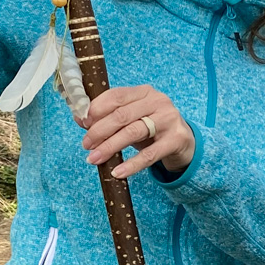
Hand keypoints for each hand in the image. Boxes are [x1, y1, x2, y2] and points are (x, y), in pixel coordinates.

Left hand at [81, 85, 195, 179]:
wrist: (185, 142)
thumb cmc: (153, 128)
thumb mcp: (131, 119)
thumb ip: (107, 117)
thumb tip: (80, 118)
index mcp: (144, 92)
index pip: (116, 96)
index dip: (96, 109)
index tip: (82, 123)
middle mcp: (158, 101)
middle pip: (122, 115)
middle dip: (100, 130)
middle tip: (86, 144)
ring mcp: (169, 120)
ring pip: (133, 132)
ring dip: (110, 146)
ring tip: (94, 158)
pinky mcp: (176, 139)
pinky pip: (150, 154)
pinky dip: (131, 165)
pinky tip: (117, 172)